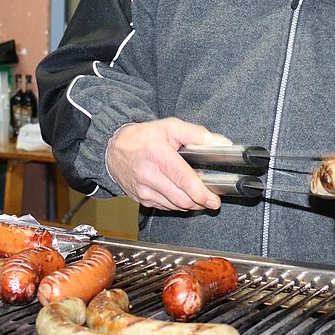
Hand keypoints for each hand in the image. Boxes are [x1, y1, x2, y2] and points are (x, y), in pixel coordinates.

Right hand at [105, 118, 229, 210]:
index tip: (213, 199)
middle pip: (181, 198)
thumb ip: (198, 135)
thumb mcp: (171, 126)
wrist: (113, 149)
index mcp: (159, 155)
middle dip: (200, 201)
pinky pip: (165, 207)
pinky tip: (181, 193)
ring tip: (197, 193)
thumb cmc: (143, 137)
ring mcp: (144, 190)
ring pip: (175, 206)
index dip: (200, 193)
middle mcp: (149, 175)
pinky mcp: (141, 199)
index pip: (182, 179)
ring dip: (190, 204)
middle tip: (211, 197)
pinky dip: (177, 204)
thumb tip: (221, 144)